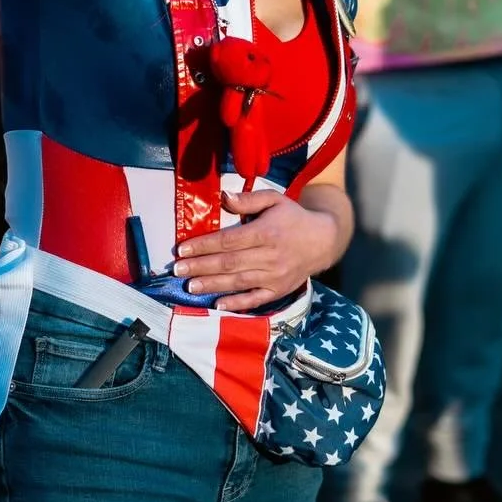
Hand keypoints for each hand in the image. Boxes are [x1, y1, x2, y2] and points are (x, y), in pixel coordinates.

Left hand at [173, 188, 340, 312]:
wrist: (323, 241)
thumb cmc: (293, 217)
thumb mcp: (274, 199)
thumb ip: (249, 200)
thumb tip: (224, 197)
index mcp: (265, 232)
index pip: (228, 241)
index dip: (204, 246)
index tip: (182, 249)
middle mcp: (269, 257)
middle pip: (229, 263)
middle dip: (201, 267)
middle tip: (177, 270)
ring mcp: (274, 277)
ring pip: (238, 282)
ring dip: (212, 285)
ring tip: (190, 287)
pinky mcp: (279, 290)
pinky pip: (255, 299)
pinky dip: (237, 303)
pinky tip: (218, 304)